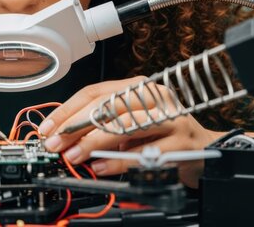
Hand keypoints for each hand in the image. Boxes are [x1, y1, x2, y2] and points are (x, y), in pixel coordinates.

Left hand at [38, 77, 221, 187]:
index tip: (49, 128)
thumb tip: (65, 137)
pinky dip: (119, 161)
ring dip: (94, 143)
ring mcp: (170, 118)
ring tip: (75, 156)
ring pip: (125, 125)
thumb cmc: (161, 134)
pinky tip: (101, 167)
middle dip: (76, 126)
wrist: (205, 149)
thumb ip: (102, 125)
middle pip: (108, 105)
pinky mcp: (182, 142)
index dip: (68, 110)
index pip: (95, 93)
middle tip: (56, 144)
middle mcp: (154, 97)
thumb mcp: (128, 123)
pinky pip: (145, 152)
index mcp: (137, 88)